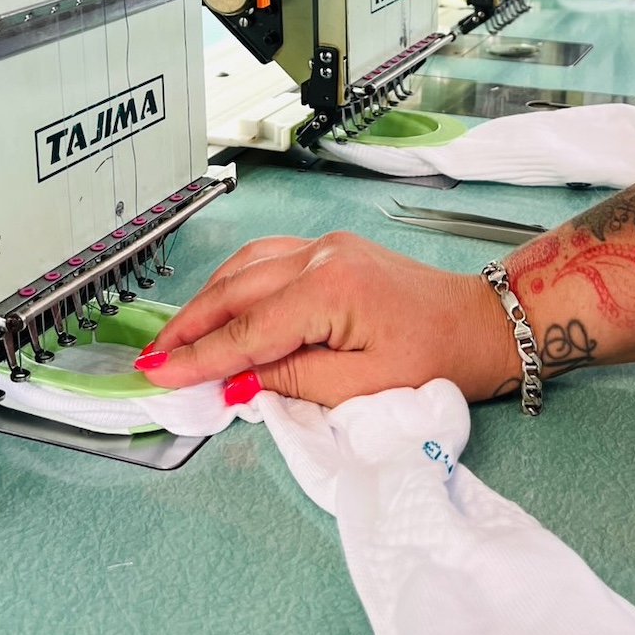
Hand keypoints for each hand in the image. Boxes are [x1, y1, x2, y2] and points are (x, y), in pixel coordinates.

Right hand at [141, 232, 518, 406]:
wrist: (482, 323)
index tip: (157, 375)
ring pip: (245, 267)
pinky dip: (235, 285)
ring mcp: (325, 246)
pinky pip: (266, 261)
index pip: (247, 331)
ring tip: (174, 338)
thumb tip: (235, 382)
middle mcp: (321, 255)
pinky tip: (218, 305)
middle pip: (236, 290)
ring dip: (207, 302)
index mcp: (330, 288)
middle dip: (190, 326)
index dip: (198, 357)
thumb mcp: (362, 387)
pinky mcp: (331, 250)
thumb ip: (292, 381)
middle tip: (151, 359)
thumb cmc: (437, 359)